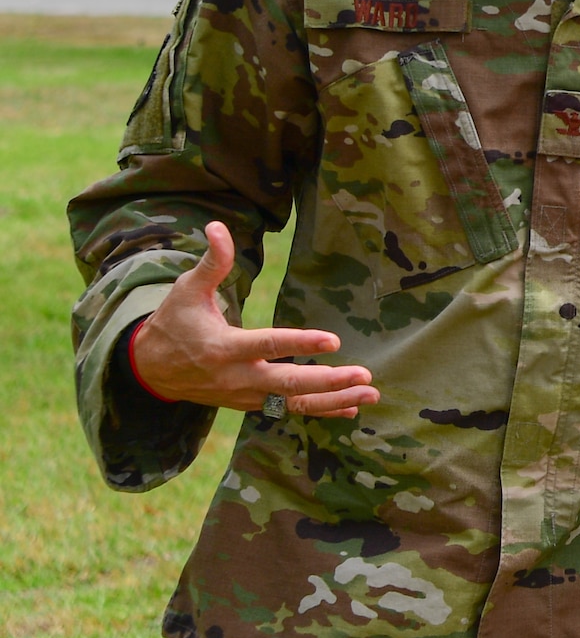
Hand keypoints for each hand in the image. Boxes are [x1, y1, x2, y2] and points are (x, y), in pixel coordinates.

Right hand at [130, 221, 377, 417]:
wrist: (150, 370)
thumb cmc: (173, 323)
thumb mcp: (186, 290)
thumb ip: (211, 262)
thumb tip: (218, 226)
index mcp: (224, 347)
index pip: (268, 345)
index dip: (301, 344)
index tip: (333, 341)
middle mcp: (237, 377)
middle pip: (288, 384)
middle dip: (329, 382)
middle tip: (365, 376)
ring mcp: (246, 396)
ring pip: (294, 403)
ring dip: (334, 401)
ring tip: (371, 396)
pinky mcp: (250, 405)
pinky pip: (289, 412)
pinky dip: (320, 412)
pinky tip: (350, 411)